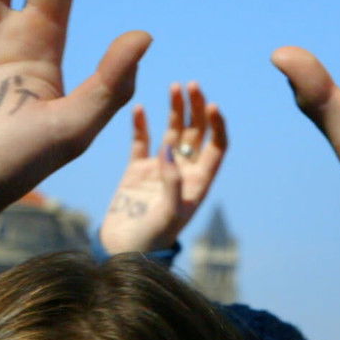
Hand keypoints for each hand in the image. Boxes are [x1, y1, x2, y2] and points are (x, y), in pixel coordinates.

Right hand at [100, 82, 227, 253]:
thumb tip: (169, 149)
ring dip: (175, 110)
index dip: (217, 125)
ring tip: (175, 87)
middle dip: (196, 109)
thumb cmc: (151, 240)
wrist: (122, 253)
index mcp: (199, 183)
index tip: (211, 105)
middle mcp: (183, 172)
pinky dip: (141, 124)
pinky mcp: (136, 170)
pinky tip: (139, 107)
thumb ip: (172, 182)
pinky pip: (141, 141)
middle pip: (196, 133)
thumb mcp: (168, 215)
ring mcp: (159, 169)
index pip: (217, 147)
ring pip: (172, 132)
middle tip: (192, 85)